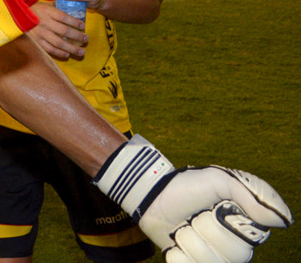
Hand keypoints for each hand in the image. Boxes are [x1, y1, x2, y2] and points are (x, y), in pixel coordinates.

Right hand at [28, 1, 87, 59]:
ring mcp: (40, 33)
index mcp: (48, 12)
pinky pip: (49, 49)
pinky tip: (67, 54)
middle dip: (77, 36)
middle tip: (86, 39)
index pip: (64, 17)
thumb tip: (73, 15)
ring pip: (58, 42)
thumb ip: (57, 10)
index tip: (83, 26)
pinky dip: (59, 53)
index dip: (75, 22)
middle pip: (64, 31)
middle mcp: (45, 22)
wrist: (16, 16)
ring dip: (71, 48)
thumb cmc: (34, 10)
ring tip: (81, 52)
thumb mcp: (45, 6)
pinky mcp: (36, 41)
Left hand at [94, 135, 291, 262]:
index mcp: (245, 225)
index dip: (225, 226)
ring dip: (190, 243)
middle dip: (205, 232)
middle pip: (233, 256)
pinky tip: (174, 245)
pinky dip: (179, 257)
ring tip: (183, 229)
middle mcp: (235, 244)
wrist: (151, 197)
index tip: (212, 210)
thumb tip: (284, 222)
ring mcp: (214, 257)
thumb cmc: (187, 186)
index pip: (249, 240)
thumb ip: (251, 194)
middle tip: (194, 217)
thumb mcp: (218, 180)